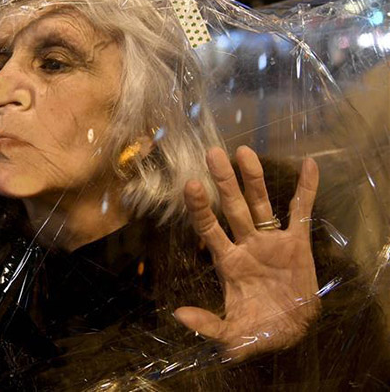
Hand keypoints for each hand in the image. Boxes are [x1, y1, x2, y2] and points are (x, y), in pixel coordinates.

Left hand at [174, 146, 319, 360]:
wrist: (292, 333)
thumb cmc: (258, 331)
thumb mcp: (232, 335)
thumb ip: (207, 325)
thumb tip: (179, 315)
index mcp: (228, 261)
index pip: (208, 228)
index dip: (200, 208)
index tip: (190, 184)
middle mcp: (246, 244)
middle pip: (232, 207)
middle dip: (223, 181)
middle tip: (211, 153)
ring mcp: (271, 242)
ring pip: (260, 203)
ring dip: (253, 178)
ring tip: (243, 151)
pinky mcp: (297, 244)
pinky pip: (302, 213)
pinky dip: (306, 190)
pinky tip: (308, 165)